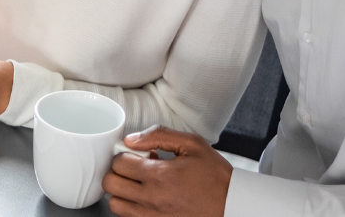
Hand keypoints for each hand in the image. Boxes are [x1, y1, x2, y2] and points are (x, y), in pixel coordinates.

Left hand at [103, 125, 231, 216]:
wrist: (233, 205)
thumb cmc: (215, 177)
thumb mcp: (193, 145)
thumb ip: (159, 135)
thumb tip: (131, 140)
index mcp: (160, 175)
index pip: (119, 163)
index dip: (124, 155)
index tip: (135, 156)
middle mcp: (152, 199)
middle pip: (111, 183)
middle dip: (118, 172)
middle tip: (132, 169)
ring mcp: (152, 216)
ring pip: (115, 204)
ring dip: (121, 191)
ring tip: (137, 184)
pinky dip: (130, 207)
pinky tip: (145, 198)